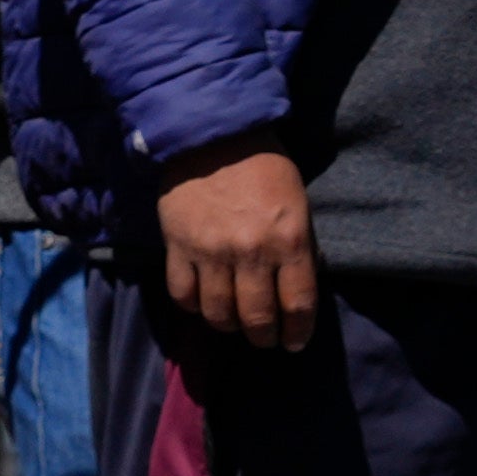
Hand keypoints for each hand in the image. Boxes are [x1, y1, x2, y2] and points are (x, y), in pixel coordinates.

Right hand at [151, 147, 319, 356]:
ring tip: (233, 321)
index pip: (297, 304)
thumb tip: (294, 291)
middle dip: (263, 336)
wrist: (212, 133)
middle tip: (264, 337)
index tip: (294, 342)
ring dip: (228, 325)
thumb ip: (297, 247)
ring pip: (218, 314)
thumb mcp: (296, 203)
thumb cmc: (263, 166)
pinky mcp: (178, 247)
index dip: (297, 332)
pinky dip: (194, 307)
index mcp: (288, 239)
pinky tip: (203, 302)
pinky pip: (183, 296)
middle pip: (256, 318)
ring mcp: (210, 252)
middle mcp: (250, 252)